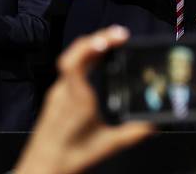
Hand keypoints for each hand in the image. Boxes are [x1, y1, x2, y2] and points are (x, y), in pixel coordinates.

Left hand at [14, 26, 152, 173]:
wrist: (42, 168)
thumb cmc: (68, 157)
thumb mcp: (107, 145)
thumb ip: (132, 133)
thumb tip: (153, 124)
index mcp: (75, 99)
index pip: (74, 63)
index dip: (91, 46)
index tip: (110, 39)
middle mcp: (64, 91)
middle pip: (76, 53)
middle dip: (99, 39)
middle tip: (120, 35)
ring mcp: (58, 92)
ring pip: (72, 59)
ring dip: (91, 47)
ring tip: (111, 42)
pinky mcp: (57, 96)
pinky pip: (70, 68)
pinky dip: (85, 58)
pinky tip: (96, 59)